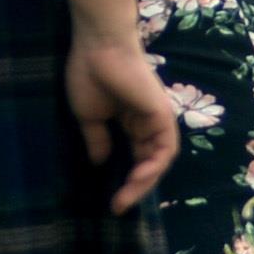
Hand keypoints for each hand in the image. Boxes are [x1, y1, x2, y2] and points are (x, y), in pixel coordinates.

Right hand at [65, 35, 180, 209]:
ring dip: (145, 182)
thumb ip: (98, 139)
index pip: (136, 157)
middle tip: (118, 207)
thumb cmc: (89, 73)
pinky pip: (165, 149)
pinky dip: (154, 166)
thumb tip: (101, 163)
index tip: (110, 200)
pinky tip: (137, 179)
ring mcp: (158, 118)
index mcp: (131, 121)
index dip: (126, 179)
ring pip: (159, 159)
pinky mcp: (162, 114)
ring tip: (125, 198)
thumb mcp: (89, 115)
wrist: (97, 46)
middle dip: (136, 187)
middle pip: (149, 162)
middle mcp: (148, 122)